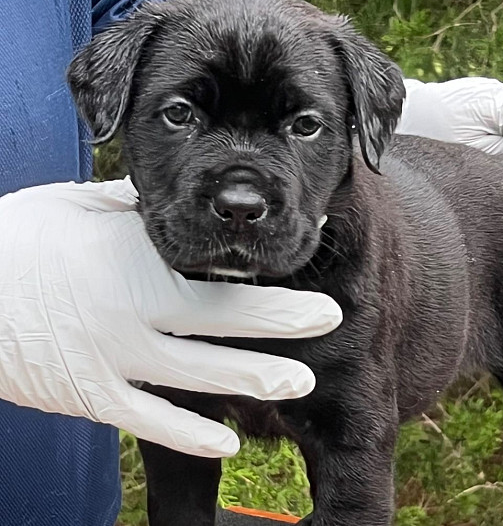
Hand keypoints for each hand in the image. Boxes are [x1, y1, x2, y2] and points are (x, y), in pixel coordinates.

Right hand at [0, 178, 340, 456]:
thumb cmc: (16, 242)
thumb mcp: (75, 206)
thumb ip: (129, 208)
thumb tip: (164, 203)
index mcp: (133, 258)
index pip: (214, 265)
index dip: (261, 266)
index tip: (299, 254)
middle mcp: (134, 311)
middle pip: (224, 318)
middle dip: (282, 319)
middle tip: (328, 319)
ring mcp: (115, 358)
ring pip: (201, 374)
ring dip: (255, 378)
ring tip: (300, 382)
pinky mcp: (91, 397)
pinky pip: (152, 422)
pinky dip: (193, 433)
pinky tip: (231, 441)